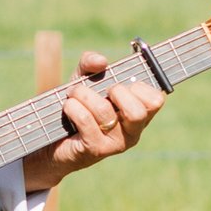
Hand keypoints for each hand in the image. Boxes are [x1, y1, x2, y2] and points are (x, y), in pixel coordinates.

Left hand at [22, 50, 164, 192]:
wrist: (54, 138)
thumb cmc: (78, 106)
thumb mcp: (84, 79)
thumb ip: (91, 63)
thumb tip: (101, 61)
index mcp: (140, 114)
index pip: (155, 100)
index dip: (138, 86)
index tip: (119, 84)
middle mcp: (133, 132)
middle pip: (138, 111)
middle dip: (116, 92)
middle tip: (103, 91)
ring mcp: (115, 143)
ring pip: (105, 111)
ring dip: (83, 94)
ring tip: (74, 94)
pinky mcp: (96, 150)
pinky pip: (86, 120)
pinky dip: (73, 107)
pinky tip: (68, 107)